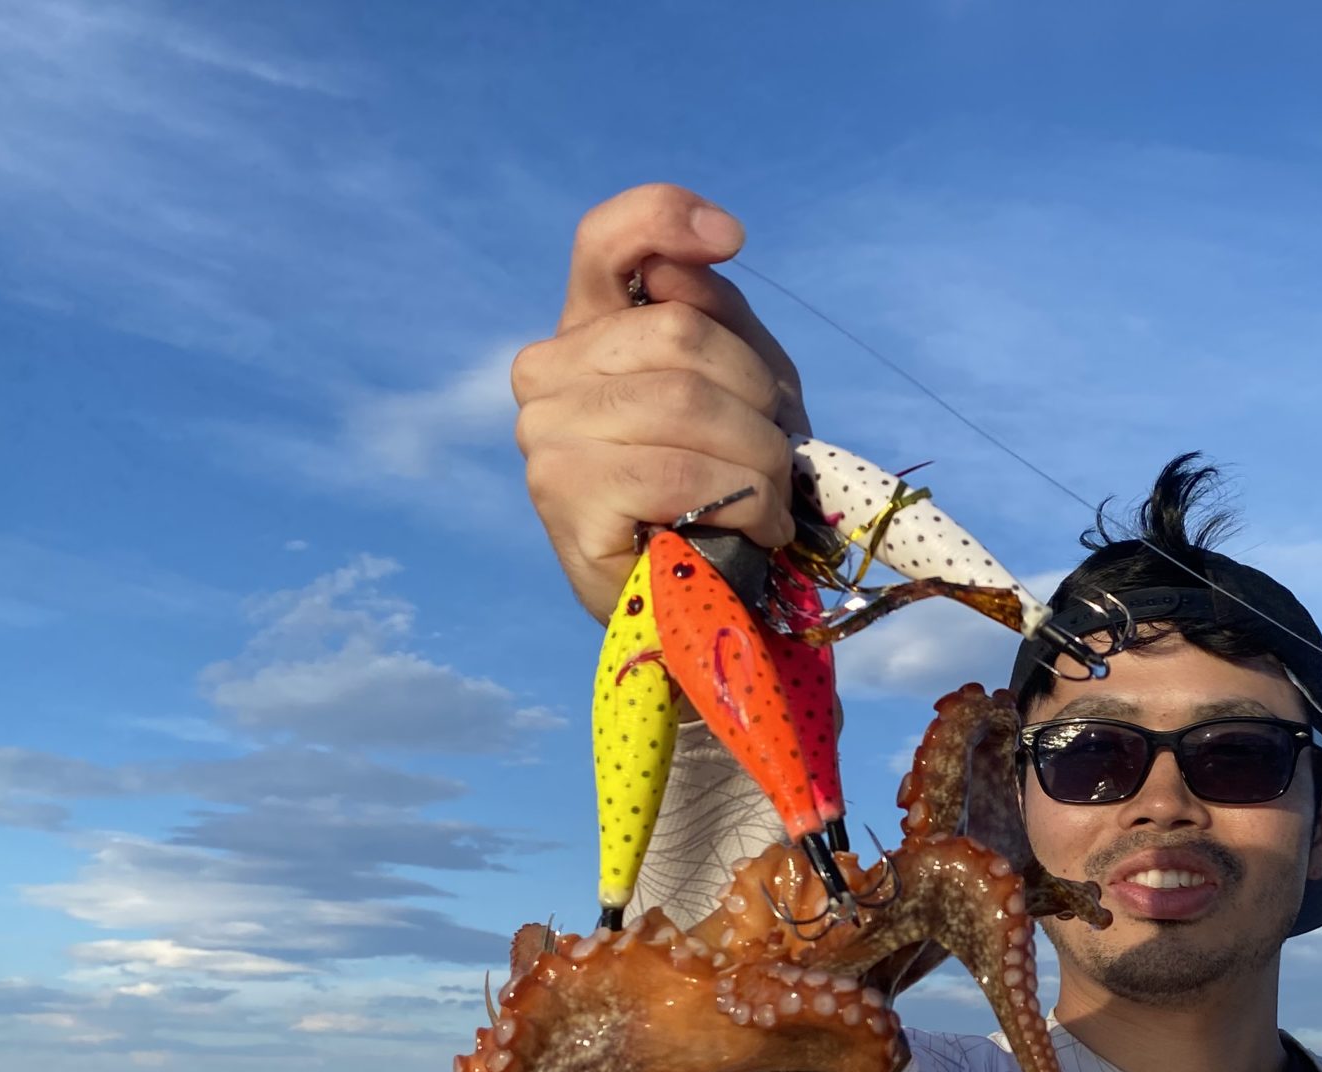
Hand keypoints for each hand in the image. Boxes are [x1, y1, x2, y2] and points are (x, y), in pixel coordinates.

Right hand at [511, 183, 812, 621]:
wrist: (708, 603)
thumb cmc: (727, 485)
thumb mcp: (745, 386)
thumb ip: (718, 315)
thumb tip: (687, 266)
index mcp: (588, 328)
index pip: (604, 240)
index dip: (664, 218)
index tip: (733, 236)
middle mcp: (547, 371)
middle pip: (678, 332)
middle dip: (757, 398)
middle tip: (777, 457)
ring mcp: (545, 432)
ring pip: (685, 402)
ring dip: (759, 461)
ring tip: (769, 502)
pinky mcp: (563, 494)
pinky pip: (679, 471)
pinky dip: (741, 503)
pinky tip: (749, 532)